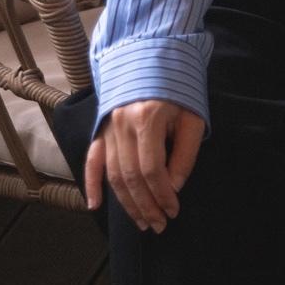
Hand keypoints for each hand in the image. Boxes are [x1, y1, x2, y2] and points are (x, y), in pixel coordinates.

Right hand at [86, 99, 204, 232]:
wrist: (153, 60)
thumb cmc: (179, 90)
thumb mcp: (192, 119)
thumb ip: (184, 154)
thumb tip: (174, 187)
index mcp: (147, 118)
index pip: (152, 169)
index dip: (162, 194)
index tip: (173, 210)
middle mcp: (122, 124)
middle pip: (130, 176)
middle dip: (145, 205)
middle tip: (159, 225)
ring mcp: (108, 127)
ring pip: (113, 174)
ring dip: (126, 202)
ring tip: (141, 222)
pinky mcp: (101, 129)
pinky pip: (92, 160)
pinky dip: (92, 183)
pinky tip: (95, 205)